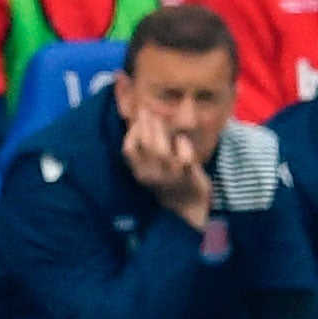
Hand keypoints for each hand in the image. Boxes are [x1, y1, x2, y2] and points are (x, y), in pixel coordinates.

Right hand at [120, 112, 210, 228]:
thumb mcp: (152, 169)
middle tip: (148, 110)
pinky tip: (181, 138)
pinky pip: (184, 158)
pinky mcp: (188, 177)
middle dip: (146, 125)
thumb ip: (146, 150)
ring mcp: (170, 176)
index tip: (137, 119)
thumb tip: (141, 121)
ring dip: (160, 131)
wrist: (189, 208)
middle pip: (145, 147)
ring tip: (161, 118)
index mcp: (141, 174)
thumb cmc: (169, 182)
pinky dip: (182, 145)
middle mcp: (152, 176)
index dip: (131, 133)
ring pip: (161, 152)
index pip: (128, 151)